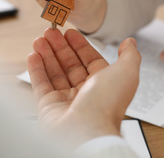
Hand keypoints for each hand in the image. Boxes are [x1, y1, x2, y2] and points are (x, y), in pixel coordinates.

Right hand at [27, 28, 139, 147]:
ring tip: (39, 39)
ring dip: (46, 55)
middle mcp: (85, 92)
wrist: (86, 131)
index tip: (69, 32)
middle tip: (50, 32)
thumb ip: (129, 55)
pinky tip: (33, 55)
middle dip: (60, 47)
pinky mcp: (49, 107)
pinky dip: (36, 69)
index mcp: (103, 84)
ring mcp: (66, 100)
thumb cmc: (107, 104)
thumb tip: (130, 42)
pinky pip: (41, 84)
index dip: (79, 45)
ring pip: (54, 72)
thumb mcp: (126, 72)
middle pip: (70, 64)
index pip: (89, 60)